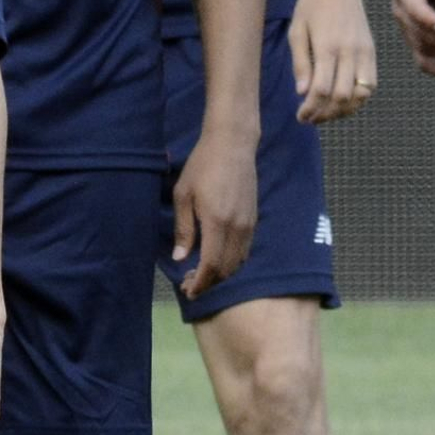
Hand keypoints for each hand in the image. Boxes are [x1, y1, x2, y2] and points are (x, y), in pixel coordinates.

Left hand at [171, 125, 256, 297]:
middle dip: (209, 283)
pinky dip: (232, 262)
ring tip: (202, 274)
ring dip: (221, 274)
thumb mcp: (183, 194)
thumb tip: (180, 258)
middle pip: (226, 269)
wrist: (232, 144)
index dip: (200, 283)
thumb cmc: (202, 165)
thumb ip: (183, 229)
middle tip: (190, 284)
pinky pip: (245, 251)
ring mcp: (248, 224)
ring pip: (238, 263)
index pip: (211, 265)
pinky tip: (217, 258)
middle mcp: (236, 228)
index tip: (188, 290)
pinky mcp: (254, 220)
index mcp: (217, 222)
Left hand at [289, 0, 376, 122]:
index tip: (300, 117)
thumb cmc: (312, 5)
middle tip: (310, 119)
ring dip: (344, 111)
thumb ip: (301, 63)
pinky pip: (371, 84)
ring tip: (326, 113)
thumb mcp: (297, 30)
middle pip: (342, 97)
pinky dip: (359, 99)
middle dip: (325, 114)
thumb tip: (302, 93)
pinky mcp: (372, 51)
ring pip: (361, 95)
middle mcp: (349, 51)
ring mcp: (364, 52)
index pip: (321, 90)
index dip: (311, 109)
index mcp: (327, 46)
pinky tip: (343, 101)